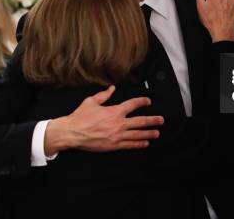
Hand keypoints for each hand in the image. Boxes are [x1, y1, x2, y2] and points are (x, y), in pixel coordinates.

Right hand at [44, 85, 163, 154]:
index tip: (148, 102)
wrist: (72, 132)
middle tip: (161, 120)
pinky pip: (129, 145)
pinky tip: (145, 143)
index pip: (133, 104)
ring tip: (157, 133)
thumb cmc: (80, 117)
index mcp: (114, 111)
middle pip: (140, 121)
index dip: (142, 102)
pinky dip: (138, 144)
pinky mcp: (114, 145)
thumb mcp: (91, 102)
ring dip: (149, 133)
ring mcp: (117, 135)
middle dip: (152, 120)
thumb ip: (103, 95)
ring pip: (137, 134)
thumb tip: (112, 88)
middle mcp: (118, 123)